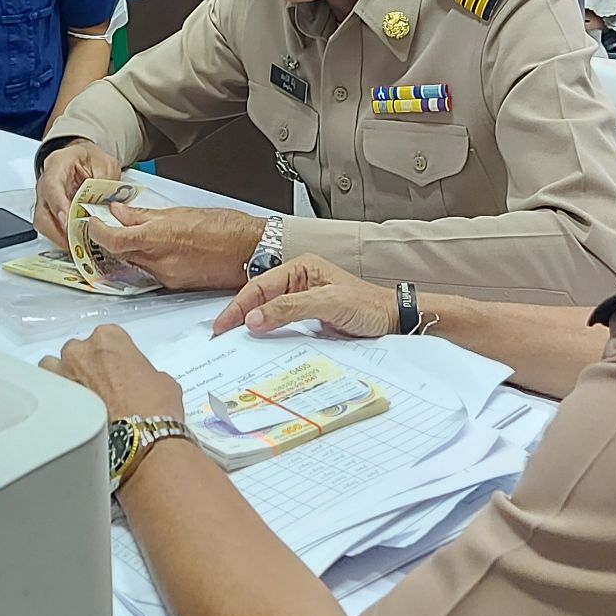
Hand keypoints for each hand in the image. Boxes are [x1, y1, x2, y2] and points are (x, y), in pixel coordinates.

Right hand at [35, 138, 122, 248]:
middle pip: (43, 211)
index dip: (58, 204)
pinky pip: (51, 229)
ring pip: (44, 223)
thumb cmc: (91, 160)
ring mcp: (45, 198)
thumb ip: (104, 184)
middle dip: (58, 230)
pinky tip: (77, 244)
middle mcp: (46, 182)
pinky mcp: (50, 212)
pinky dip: (63, 238)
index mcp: (58, 164)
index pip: (52, 185)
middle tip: (77, 242)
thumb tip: (105, 207)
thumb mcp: (105, 165)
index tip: (67, 219)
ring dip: (60, 238)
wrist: (84, 160)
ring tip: (79, 247)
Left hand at [40, 324, 181, 420]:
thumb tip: (138, 381)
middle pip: (79, 351)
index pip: (107, 338)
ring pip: (55, 366)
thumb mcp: (161, 380)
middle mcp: (82, 349)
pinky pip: (47, 390)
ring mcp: (64, 372)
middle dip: (87, 367)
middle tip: (101, 388)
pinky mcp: (54, 398)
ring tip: (80, 398)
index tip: (117, 370)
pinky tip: (69, 411)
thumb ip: (142, 371)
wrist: (140, 440)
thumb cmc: (155, 408)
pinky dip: (56, 398)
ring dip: (65, 377)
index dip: (113, 356)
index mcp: (109, 338)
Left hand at [84, 202, 263, 293]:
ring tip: (131, 234)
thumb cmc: (228, 228)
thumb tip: (121, 212)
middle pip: (120, 254)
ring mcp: (168, 277)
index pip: (114, 239)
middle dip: (110, 241)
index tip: (92, 222)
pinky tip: (154, 249)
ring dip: (129, 251)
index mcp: (160, 238)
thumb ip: (146, 215)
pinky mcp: (177, 286)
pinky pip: (152, 273)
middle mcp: (161, 262)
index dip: (97, 231)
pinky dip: (146, 260)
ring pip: (135, 264)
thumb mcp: (181, 212)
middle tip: (105, 225)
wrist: (254, 252)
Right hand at [211, 255, 398, 338]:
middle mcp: (300, 282)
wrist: (394, 323)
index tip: (223, 324)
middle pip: (260, 299)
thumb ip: (290, 308)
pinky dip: (268, 337)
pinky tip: (260, 347)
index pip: (259, 286)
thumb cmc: (369, 306)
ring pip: (269, 314)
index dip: (238, 305)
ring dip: (253, 327)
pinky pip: (282, 327)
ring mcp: (303, 303)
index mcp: (301, 268)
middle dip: (239, 316)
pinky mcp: (309, 321)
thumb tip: (254, 318)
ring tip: (233, 343)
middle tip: (220, 336)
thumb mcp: (328, 303)